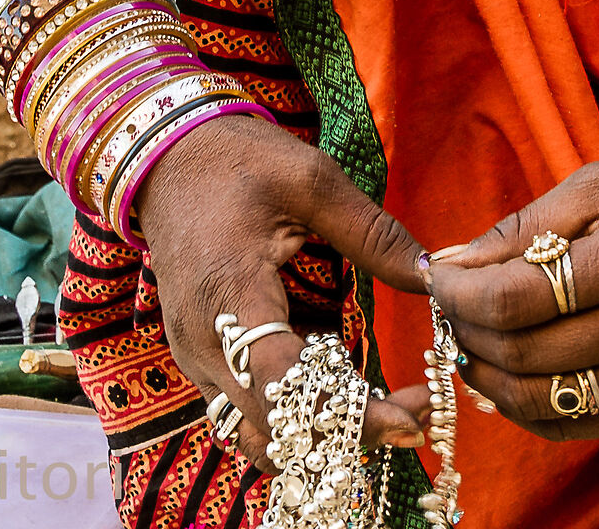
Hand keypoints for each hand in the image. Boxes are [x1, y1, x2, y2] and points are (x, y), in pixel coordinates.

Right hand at [134, 114, 433, 466]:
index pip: (288, 384)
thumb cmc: (238, 163)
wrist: (167, 159)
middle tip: (416, 417)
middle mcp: (204, 342)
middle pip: (276, 425)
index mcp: (231, 294)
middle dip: (350, 433)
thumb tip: (431, 275)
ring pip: (255, 434)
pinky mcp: (200, 360)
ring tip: (386, 414)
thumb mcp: (312, 180)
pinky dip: (292, 422)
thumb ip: (372, 233)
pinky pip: (243, 414)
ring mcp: (196, 358)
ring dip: (319, 439)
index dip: (350, 412)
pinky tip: (340, 397)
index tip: (410, 418)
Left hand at [426, 158, 598, 439]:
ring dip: (489, 375)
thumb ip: (525, 226)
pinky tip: (514, 373)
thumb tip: (452, 263)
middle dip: (467, 331)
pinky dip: (527, 407)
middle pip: (521, 354)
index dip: (459, 295)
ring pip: (540, 400)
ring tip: (476, 340)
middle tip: (453, 307)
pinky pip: (573, 425)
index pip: (515, 299)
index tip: (439, 279)